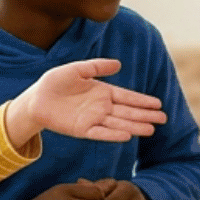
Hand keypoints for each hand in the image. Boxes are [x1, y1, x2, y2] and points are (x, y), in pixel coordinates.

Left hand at [5, 59, 166, 144]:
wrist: (36, 99)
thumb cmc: (55, 82)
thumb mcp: (76, 69)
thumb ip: (96, 67)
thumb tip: (119, 64)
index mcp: (102, 91)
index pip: (127, 96)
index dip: (142, 100)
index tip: (158, 103)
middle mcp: (101, 107)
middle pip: (127, 111)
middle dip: (145, 115)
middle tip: (163, 118)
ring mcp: (93, 119)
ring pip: (118, 123)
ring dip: (134, 126)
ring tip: (151, 129)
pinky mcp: (82, 130)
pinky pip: (101, 132)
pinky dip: (114, 134)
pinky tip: (127, 135)